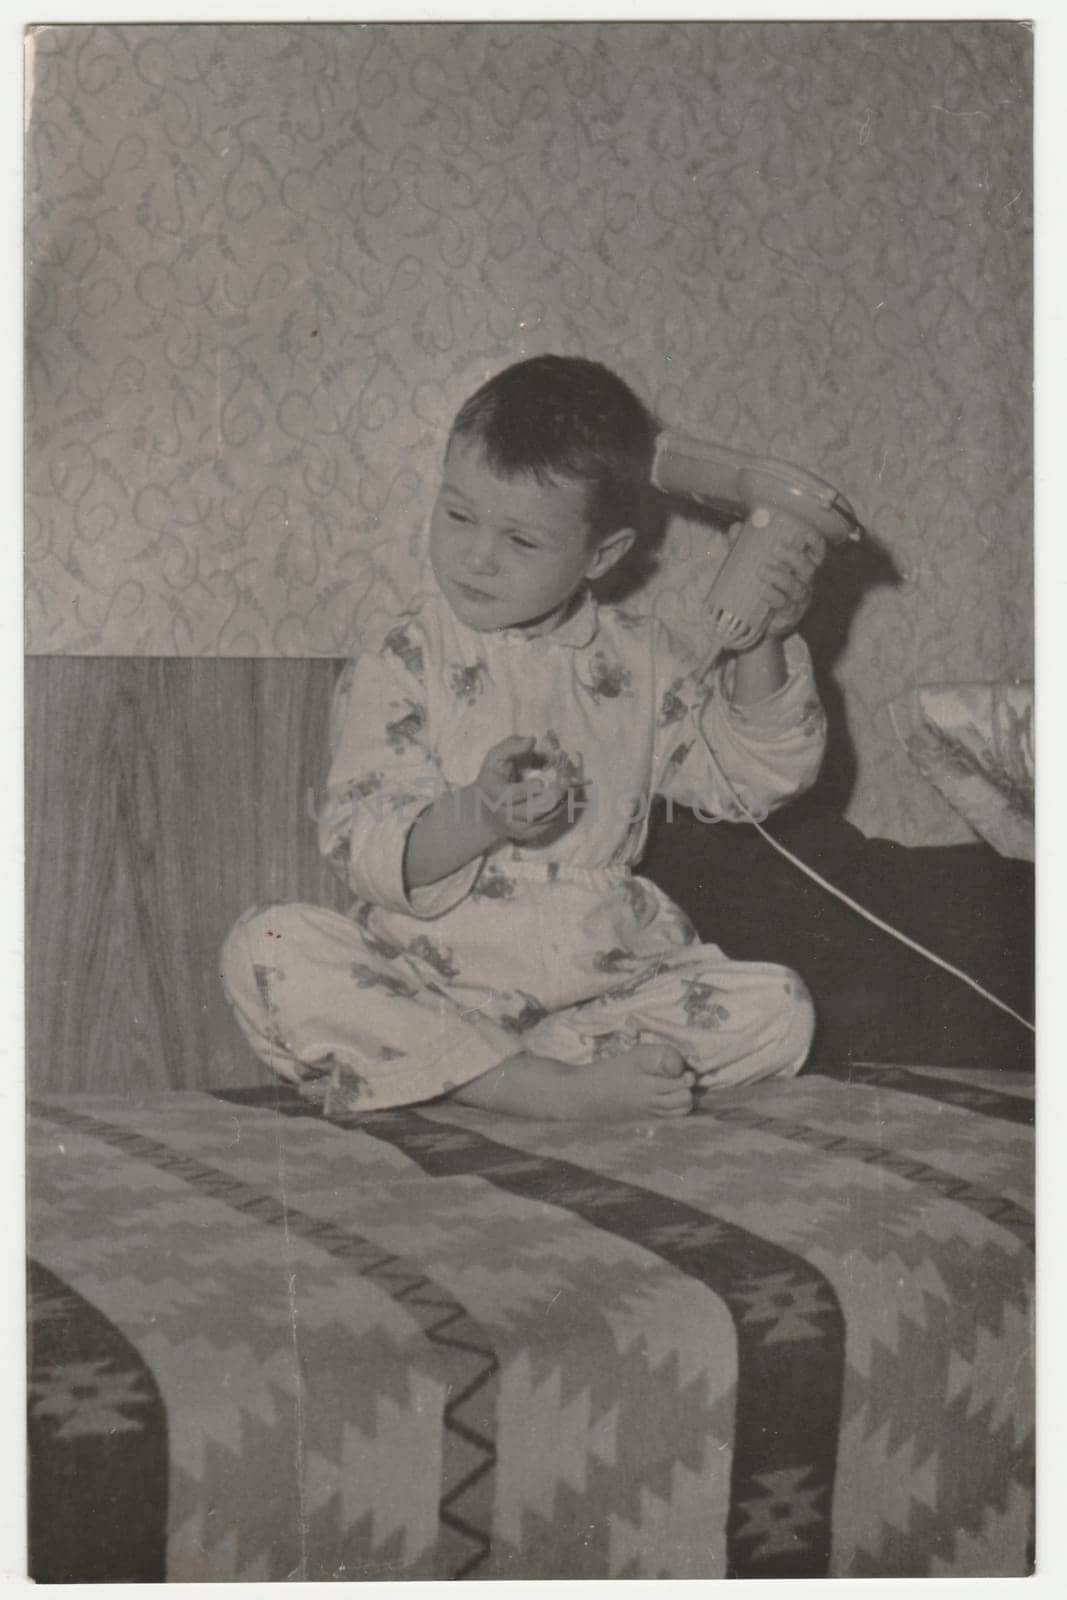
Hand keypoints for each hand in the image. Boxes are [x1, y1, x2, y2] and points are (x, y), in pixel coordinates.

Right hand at [475, 736, 574, 842]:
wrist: (484, 811)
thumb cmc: (494, 778)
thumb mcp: (495, 758)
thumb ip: (511, 745)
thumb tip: (532, 740)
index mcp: (494, 795)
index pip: (511, 796)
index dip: (527, 790)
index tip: (541, 781)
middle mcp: (505, 815)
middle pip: (533, 811)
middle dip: (554, 796)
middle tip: (567, 781)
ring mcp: (517, 828)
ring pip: (545, 818)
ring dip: (561, 801)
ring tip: (569, 784)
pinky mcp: (529, 835)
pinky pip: (550, 823)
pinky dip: (561, 808)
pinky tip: (565, 795)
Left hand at [726, 514, 827, 642]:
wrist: (753, 625)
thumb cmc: (757, 588)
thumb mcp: (750, 566)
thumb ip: (743, 548)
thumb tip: (735, 528)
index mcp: (799, 568)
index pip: (816, 552)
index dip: (814, 541)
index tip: (804, 532)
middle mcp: (803, 583)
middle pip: (808, 568)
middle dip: (794, 557)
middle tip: (776, 549)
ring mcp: (797, 601)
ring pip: (796, 587)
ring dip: (781, 576)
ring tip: (762, 570)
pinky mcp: (788, 616)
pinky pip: (784, 605)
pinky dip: (774, 596)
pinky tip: (764, 591)